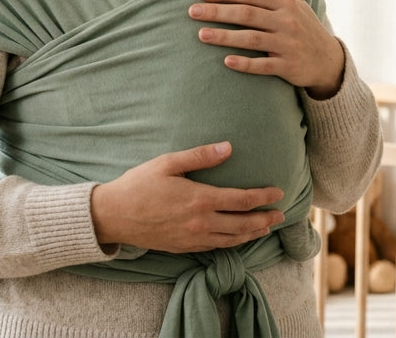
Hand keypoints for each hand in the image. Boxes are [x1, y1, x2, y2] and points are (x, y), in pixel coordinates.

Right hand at [90, 142, 285, 252]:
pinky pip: (216, 248)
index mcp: (200, 199)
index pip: (242, 200)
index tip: (279, 194)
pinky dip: (233, 244)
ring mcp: (193, 238)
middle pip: (243, 224)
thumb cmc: (138, 185)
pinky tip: (237, 239)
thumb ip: (200, 156)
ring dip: (252, 234)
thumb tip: (228, 148)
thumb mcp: (167, 163)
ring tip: (265, 228)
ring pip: (232, 240)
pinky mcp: (184, 248)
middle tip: (281, 215)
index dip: (263, 197)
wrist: (114, 216)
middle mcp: (201, 223)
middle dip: (265, 219)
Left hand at [189, 0, 344, 98]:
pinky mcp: (288, 67)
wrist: (328, 60)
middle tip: (192, 11)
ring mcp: (288, 45)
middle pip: (247, 14)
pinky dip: (245, 63)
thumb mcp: (294, 3)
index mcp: (286, 3)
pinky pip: (264, 65)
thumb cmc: (304, 27)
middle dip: (217, 12)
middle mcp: (287, 22)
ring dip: (225, 36)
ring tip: (201, 34)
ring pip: (251, 38)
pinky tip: (226, 61)